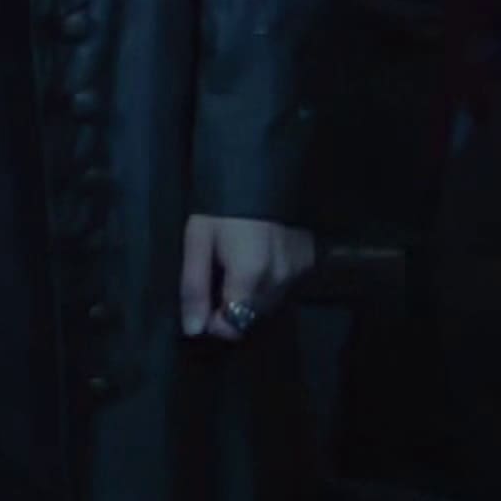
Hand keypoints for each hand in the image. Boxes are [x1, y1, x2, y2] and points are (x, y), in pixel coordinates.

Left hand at [179, 214, 313, 342]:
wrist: (259, 171)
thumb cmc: (221, 205)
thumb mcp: (197, 241)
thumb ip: (194, 288)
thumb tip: (193, 330)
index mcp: (250, 277)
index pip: (234, 327)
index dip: (213, 321)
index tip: (203, 302)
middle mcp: (278, 280)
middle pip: (251, 317)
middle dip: (230, 307)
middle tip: (216, 278)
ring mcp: (297, 270)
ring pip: (268, 303)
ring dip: (250, 295)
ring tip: (235, 264)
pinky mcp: (307, 259)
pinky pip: (284, 284)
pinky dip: (269, 279)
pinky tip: (257, 256)